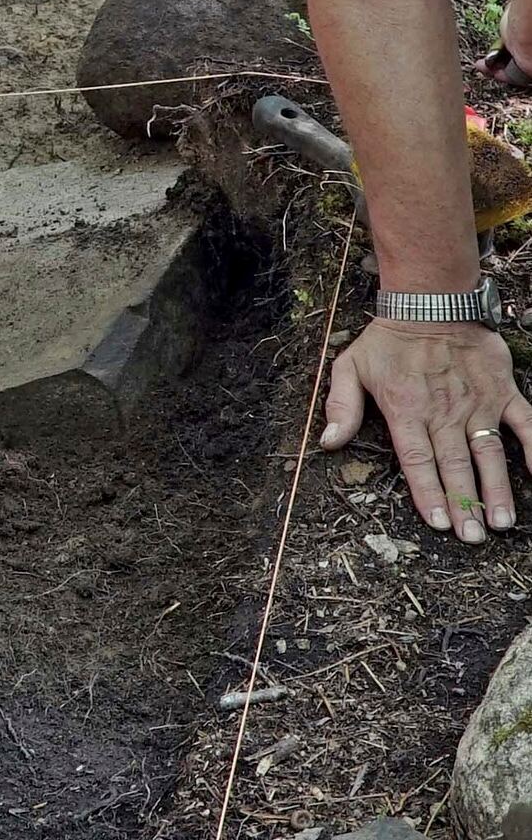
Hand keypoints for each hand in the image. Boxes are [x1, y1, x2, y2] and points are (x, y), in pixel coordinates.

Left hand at [320, 318, 531, 540]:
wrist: (431, 302)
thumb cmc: (387, 339)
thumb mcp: (349, 367)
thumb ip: (340, 407)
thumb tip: (327, 442)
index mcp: (406, 411)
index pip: (418, 462)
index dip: (429, 494)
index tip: (439, 523)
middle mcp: (444, 412)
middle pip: (455, 466)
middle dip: (464, 504)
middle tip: (472, 537)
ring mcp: (478, 403)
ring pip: (489, 453)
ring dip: (496, 489)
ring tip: (500, 522)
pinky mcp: (502, 391)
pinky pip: (525, 423)